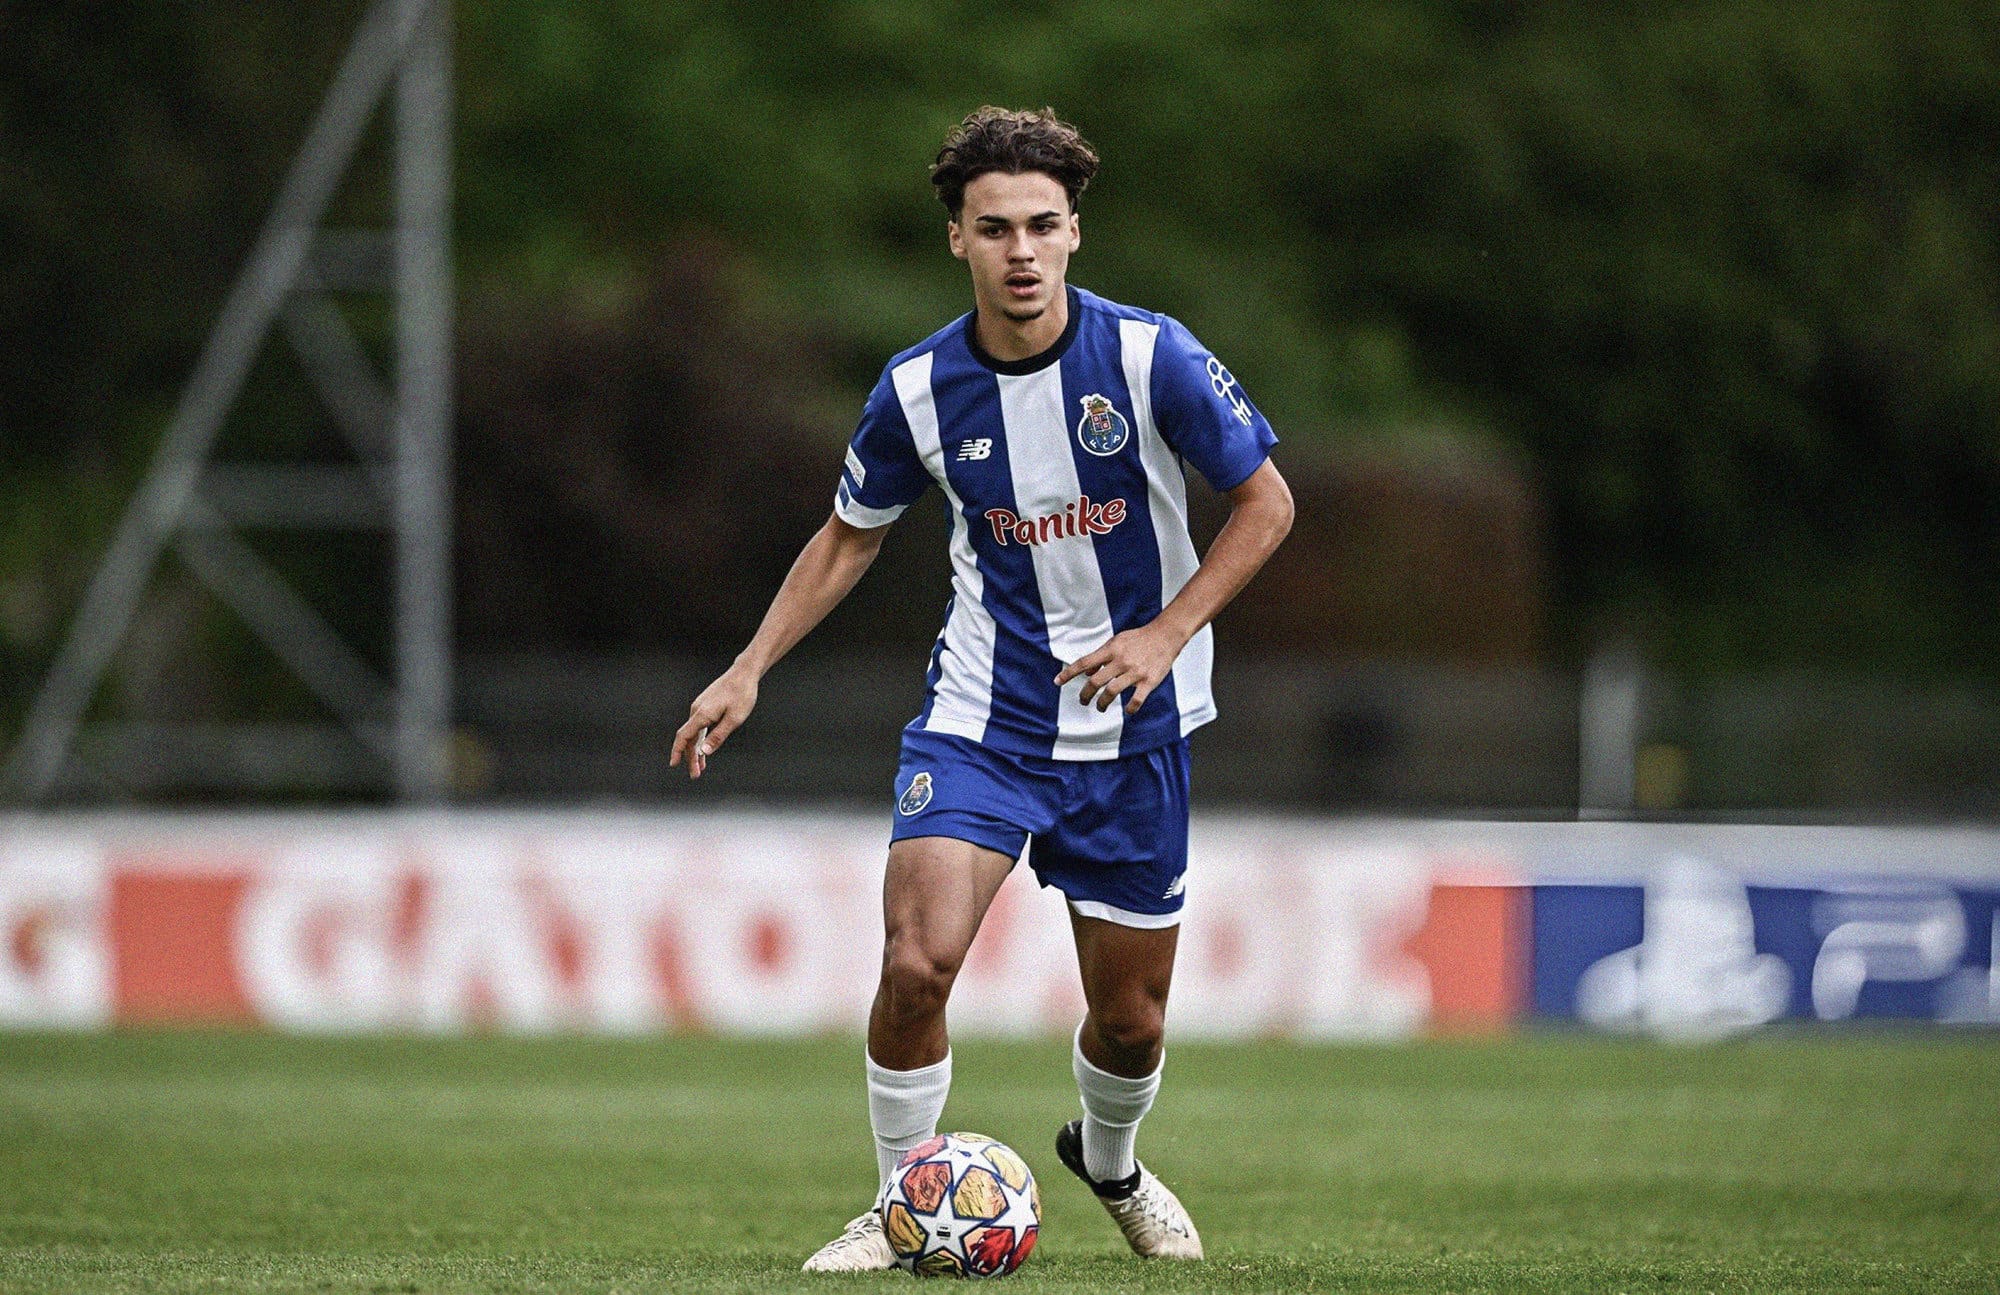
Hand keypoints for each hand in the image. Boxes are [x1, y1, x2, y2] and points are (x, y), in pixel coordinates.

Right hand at [671, 665, 758, 778]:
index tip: (673, 764)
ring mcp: (701, 708)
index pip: (683, 736)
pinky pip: (699, 727)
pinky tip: (703, 750)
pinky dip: (701, 740)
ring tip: (700, 768)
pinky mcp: (706, 706)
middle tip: (696, 775)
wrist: (744, 674)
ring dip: (696, 750)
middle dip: (690, 757)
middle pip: (688, 738)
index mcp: (702, 714)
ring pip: (694, 733)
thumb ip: (718, 736)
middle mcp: (697, 711)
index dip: (677, 751)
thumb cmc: (742, 695)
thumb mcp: (734, 719)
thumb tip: (703, 752)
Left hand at [1054, 622, 1187, 713]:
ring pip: (1112, 692)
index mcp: (1111, 650)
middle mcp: (1121, 661)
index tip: (1057, 682)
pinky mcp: (1149, 681)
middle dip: (1085, 695)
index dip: (1068, 673)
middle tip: (1083, 701)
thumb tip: (1087, 672)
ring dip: (1102, 703)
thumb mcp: (1116, 641)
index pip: (1084, 663)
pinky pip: (1136, 700)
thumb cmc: (1139, 638)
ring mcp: (1135, 672)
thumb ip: (1101, 656)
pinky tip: (1127, 710)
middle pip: (1095, 682)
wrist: (1165, 635)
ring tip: (1100, 707)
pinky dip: (1130, 708)